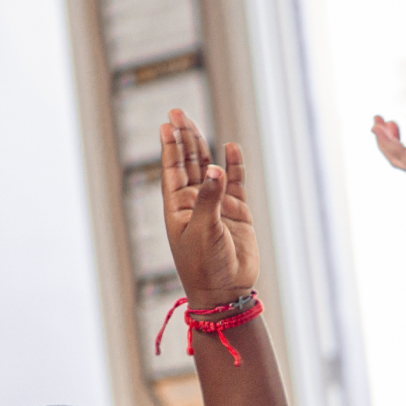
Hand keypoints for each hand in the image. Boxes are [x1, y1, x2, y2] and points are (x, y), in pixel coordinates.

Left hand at [162, 111, 257, 304]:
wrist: (226, 291)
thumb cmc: (203, 265)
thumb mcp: (202, 230)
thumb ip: (209, 198)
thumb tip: (215, 167)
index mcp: (178, 207)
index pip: (173, 170)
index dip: (171, 147)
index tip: (167, 124)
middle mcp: (195, 203)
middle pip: (189, 163)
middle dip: (184, 139)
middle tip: (178, 114)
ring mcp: (217, 207)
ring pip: (210, 170)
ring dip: (204, 148)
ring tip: (196, 124)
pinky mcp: (237, 214)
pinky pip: (235, 184)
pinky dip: (234, 167)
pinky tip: (231, 149)